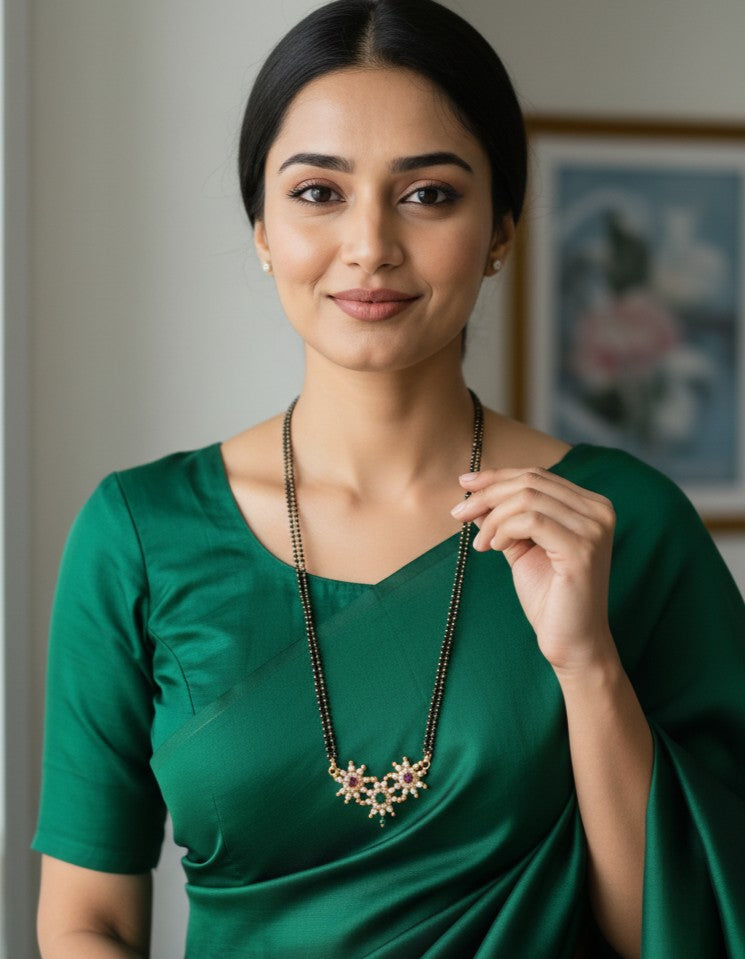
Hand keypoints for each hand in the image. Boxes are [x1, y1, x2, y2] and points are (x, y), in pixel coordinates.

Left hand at [451, 467, 617, 673]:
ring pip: (527, 498)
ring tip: (482, 544)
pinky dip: (504, 530)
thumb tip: (474, 492)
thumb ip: (504, 519)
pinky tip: (494, 548)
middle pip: (531, 481)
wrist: (571, 642)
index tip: (465, 483)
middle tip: (459, 513)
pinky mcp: (582, 549)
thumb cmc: (549, 597)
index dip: (497, 476)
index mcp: (590, 506)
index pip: (538, 475)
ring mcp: (594, 529)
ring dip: (493, 517)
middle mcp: (599, 511)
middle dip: (487, 494)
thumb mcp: (521, 547)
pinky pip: (531, 521)